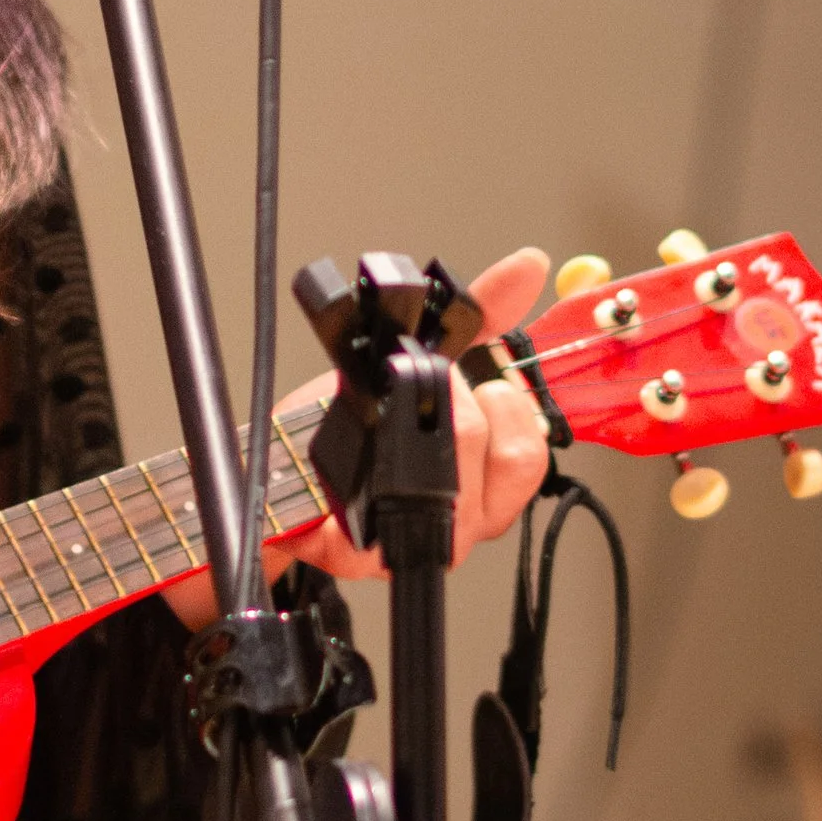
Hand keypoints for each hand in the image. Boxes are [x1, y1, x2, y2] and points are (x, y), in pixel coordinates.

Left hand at [283, 248, 554, 586]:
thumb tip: (528, 266)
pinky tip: (352, 475)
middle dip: (462, 404)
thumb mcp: (424, 357)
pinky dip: (363, 497)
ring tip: (396, 417)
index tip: (486, 381)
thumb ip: (481, 314)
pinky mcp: (365, 554)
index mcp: (491, 475)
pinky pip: (381, 535)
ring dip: (423, 435)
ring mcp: (421, 538)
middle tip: (428, 387)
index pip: (532, 452)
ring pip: (455, 495)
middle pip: (503, 459)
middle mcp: (468, 514)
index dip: (513, 408)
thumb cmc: (362, 419)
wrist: (288, 461)